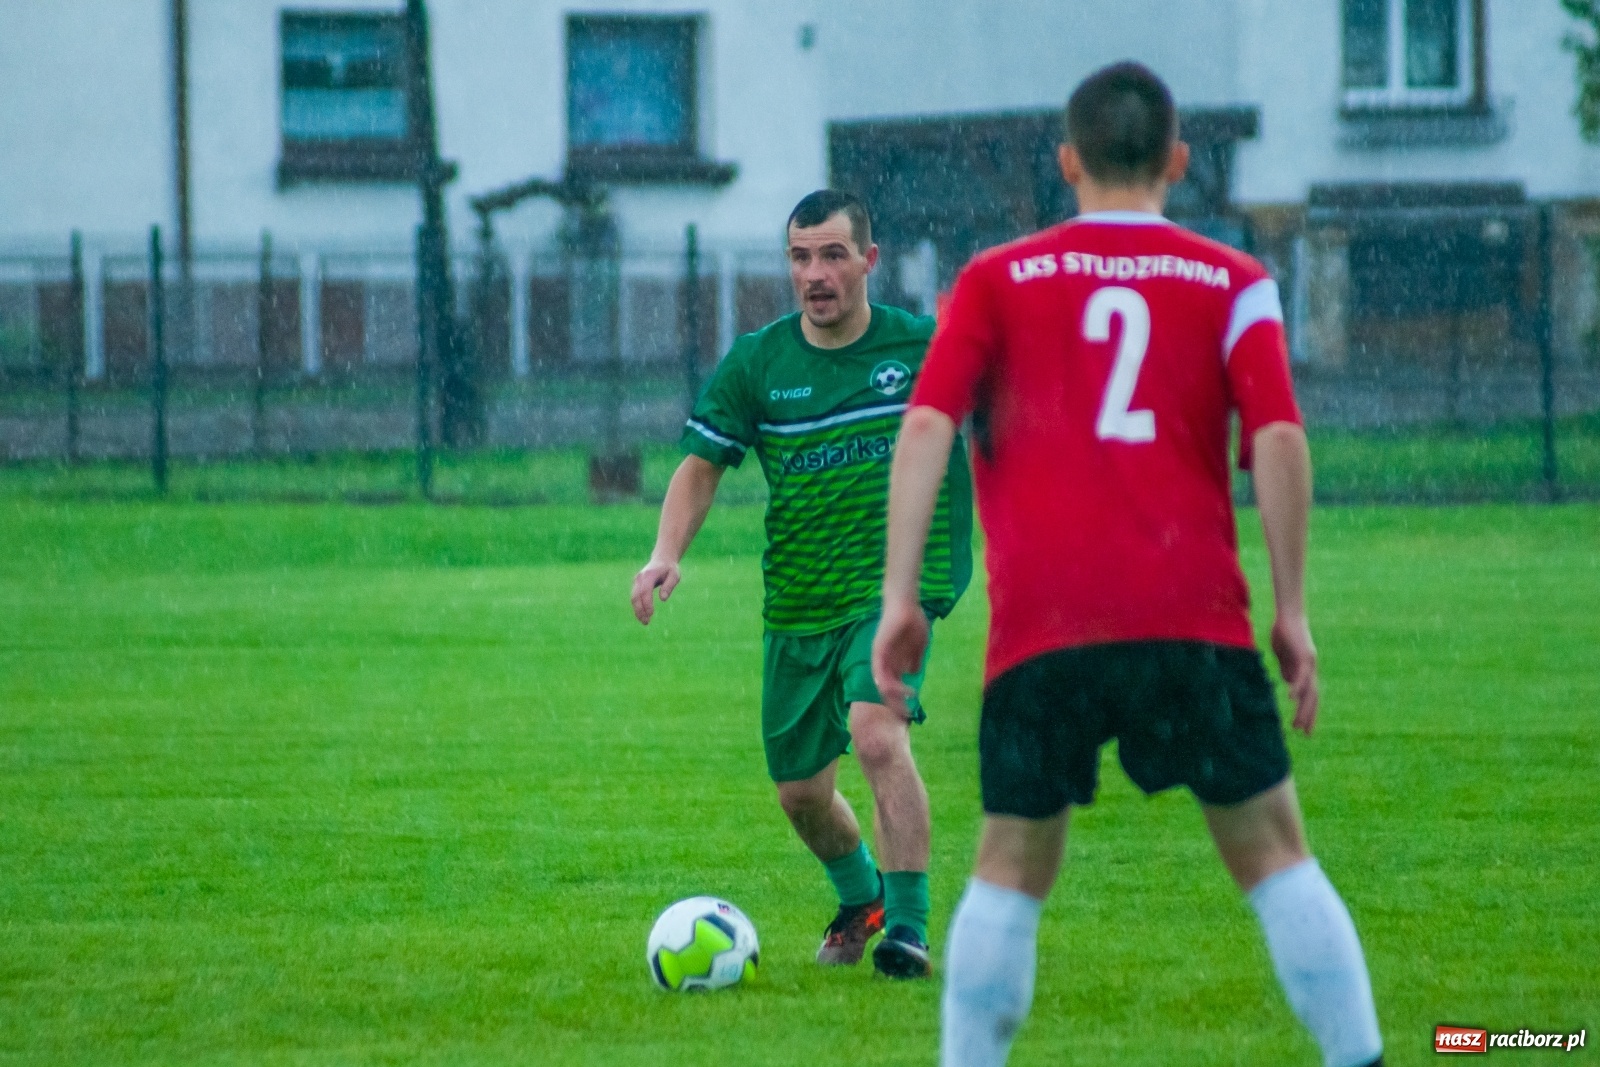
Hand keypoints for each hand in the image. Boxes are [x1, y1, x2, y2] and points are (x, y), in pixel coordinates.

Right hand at [631, 560, 680, 624]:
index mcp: (649, 575)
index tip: (651, 614)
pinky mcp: (636, 585)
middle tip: (646, 622)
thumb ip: (669, 586)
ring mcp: (636, 581)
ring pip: (633, 598)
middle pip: (636, 596)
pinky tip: (643, 616)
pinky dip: (637, 607)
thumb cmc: (670, 569)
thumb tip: (663, 599)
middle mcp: (640, 578)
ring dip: (637, 611)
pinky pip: (634, 598)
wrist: (662, 559)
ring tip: (645, 622)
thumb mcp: (675, 575)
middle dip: (640, 610)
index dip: (647, 603)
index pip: (645, 591)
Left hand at [871, 597, 929, 719]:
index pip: (895, 687)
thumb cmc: (913, 621)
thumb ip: (915, 659)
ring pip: (882, 684)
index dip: (902, 700)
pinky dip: (887, 682)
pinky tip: (898, 690)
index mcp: (894, 662)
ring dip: (894, 697)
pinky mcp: (877, 650)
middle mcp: (885, 662)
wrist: (906, 604)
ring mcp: (880, 657)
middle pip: (887, 690)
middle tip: (907, 715)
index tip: (913, 710)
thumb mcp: (919, 645)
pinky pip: (878, 670)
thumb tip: (913, 673)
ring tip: (906, 704)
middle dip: (897, 704)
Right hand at [1270, 613, 1318, 734]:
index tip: (1304, 727)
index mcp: (1305, 669)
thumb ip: (1287, 668)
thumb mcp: (1284, 655)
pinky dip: (1297, 687)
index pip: (1309, 695)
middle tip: (1305, 734)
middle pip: (1313, 697)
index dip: (1308, 711)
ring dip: (1304, 709)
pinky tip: (1292, 699)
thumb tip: (1289, 682)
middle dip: (1309, 716)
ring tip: (1298, 724)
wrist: (1288, 614)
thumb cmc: (1284, 631)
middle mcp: (1311, 669)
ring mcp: (1309, 663)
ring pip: (1309, 691)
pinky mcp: (1304, 656)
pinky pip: (1301, 675)